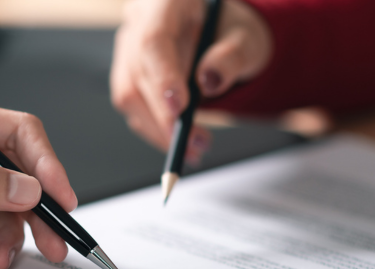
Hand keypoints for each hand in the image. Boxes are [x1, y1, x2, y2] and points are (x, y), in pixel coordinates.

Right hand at [111, 0, 271, 163]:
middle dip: (163, 117)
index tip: (178, 108)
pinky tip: (183, 143)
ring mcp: (129, 52)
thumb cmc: (230, 32)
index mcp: (164, 3)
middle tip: (194, 143)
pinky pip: (135, 110)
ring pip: (129, 97)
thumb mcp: (246, 38)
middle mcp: (138, 24)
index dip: (162, 76)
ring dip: (158, 131)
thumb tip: (209, 81)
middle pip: (136, 74)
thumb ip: (231, 56)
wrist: (221, 37)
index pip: (153, 40)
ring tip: (194, 149)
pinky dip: (157, 132)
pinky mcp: (129, 78)